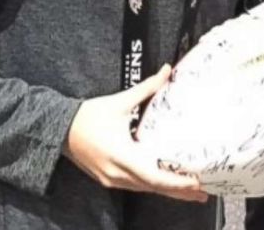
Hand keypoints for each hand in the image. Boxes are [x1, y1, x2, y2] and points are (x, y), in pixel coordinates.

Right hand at [63, 64, 207, 201]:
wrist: (59, 130)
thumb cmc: (87, 116)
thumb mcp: (119, 101)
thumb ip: (146, 88)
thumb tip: (167, 70)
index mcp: (120, 155)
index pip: (152, 175)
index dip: (175, 181)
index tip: (195, 181)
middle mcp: (117, 173)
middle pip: (153, 187)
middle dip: (179, 191)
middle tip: (204, 192)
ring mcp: (112, 179)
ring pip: (145, 189)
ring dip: (168, 191)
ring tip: (192, 192)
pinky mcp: (110, 179)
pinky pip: (136, 186)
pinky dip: (154, 186)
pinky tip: (167, 184)